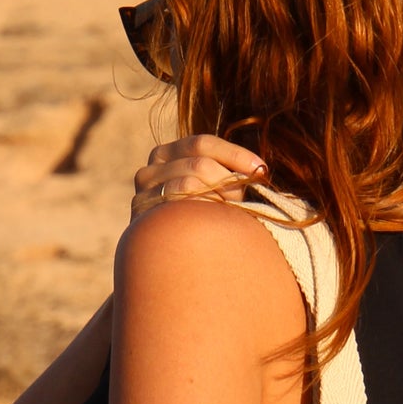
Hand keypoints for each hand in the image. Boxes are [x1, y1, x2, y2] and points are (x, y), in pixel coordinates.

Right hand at [131, 134, 268, 221]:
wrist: (164, 259)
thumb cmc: (199, 219)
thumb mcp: (209, 188)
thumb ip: (224, 173)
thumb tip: (260, 169)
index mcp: (167, 154)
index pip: (202, 144)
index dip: (235, 154)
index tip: (261, 169)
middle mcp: (149, 170)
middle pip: (199, 164)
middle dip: (228, 181)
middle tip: (242, 201)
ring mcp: (142, 193)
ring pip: (189, 184)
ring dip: (216, 199)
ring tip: (226, 215)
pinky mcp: (142, 215)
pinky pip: (177, 207)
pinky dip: (200, 212)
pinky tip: (209, 224)